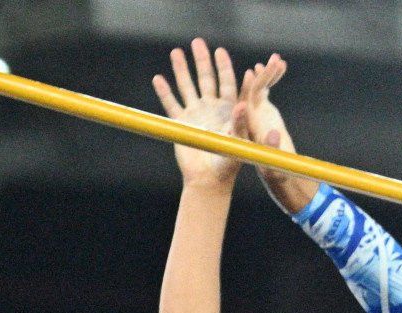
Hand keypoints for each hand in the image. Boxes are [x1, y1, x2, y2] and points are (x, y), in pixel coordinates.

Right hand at [152, 39, 244, 186]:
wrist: (209, 180)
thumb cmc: (229, 164)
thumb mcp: (238, 143)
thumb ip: (240, 124)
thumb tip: (242, 104)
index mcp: (228, 110)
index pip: (227, 83)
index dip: (224, 67)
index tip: (219, 51)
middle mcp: (211, 108)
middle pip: (206, 79)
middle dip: (201, 61)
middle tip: (198, 42)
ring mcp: (195, 114)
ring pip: (187, 87)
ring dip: (181, 70)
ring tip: (176, 52)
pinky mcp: (181, 124)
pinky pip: (171, 104)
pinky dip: (164, 92)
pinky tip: (158, 78)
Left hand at [237, 53, 321, 213]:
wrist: (274, 169)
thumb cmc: (272, 171)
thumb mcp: (271, 164)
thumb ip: (271, 149)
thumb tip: (275, 133)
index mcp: (244, 128)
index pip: (244, 105)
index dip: (249, 90)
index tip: (252, 75)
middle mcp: (246, 116)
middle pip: (252, 91)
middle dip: (261, 76)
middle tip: (272, 62)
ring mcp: (253, 109)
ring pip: (258, 86)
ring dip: (268, 73)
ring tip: (278, 60)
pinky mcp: (262, 106)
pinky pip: (266, 87)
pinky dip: (273, 77)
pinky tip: (282, 65)